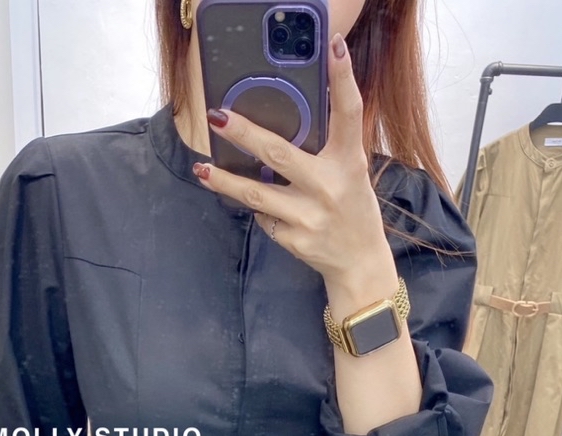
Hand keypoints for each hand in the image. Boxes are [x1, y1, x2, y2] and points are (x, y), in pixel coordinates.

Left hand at [191, 32, 387, 284]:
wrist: (359, 263)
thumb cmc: (352, 208)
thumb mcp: (351, 173)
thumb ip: (326, 149)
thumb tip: (283, 121)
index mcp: (349, 162)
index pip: (349, 113)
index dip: (343, 79)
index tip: (333, 48)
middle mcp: (329, 187)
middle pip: (279, 153)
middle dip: (244, 134)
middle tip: (217, 116)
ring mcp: (309, 216)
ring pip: (256, 194)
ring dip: (225, 181)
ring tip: (202, 168)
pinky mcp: (294, 239)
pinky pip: (263, 217)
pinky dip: (256, 208)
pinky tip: (252, 204)